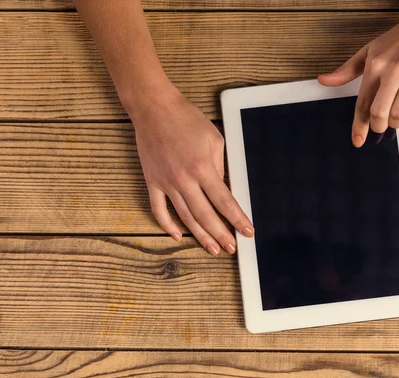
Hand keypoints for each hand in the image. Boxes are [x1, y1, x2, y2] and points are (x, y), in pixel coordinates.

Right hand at [129, 85, 253, 255]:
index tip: (248, 232)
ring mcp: (166, 182)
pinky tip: (178, 236)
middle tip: (232, 248)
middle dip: (221, 234)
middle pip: (206, 215)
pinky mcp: (151, 181)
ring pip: (184, 217)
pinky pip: (158, 209)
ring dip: (200, 235)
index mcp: (202, 167)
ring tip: (213, 249)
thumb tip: (223, 188)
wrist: (154, 107)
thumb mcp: (214, 139)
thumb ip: (220, 166)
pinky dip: (167, 225)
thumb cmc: (187, 119)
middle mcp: (184, 179)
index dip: (237, 219)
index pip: (224, 201)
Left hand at [318, 4, 398, 146]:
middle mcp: (393, 73)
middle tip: (380, 125)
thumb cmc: (397, 40)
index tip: (357, 141)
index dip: (359, 126)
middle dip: (378, 126)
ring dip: (396, 122)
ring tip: (396, 114)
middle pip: (379, 114)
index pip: (362, 103)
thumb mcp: (368, 51)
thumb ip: (347, 70)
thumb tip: (323, 80)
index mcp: (375, 66)